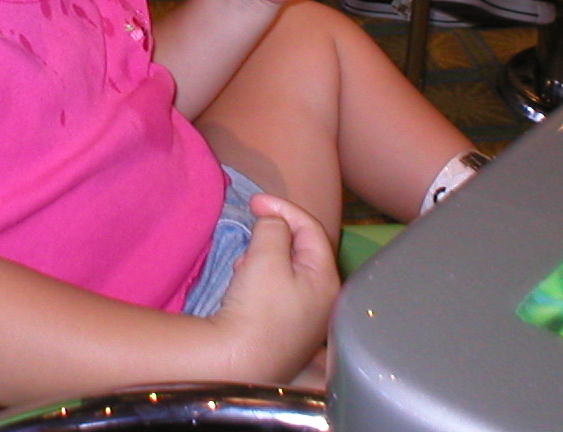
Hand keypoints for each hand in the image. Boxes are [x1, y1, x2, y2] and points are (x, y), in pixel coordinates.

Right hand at [209, 193, 337, 381]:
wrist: (236, 361)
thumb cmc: (256, 307)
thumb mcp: (265, 255)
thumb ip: (274, 228)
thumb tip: (275, 223)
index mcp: (326, 279)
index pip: (311, 228)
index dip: (282, 207)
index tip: (253, 201)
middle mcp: (324, 301)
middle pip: (301, 250)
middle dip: (272, 236)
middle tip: (248, 238)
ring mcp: (306, 320)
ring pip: (287, 270)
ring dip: (263, 259)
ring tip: (243, 267)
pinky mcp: (286, 332)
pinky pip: (278, 291)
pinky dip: (261, 280)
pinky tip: (243, 289)